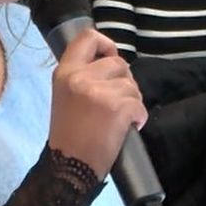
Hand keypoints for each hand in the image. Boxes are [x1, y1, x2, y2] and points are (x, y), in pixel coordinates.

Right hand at [48, 30, 146, 177]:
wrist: (69, 168)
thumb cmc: (68, 136)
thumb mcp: (65, 97)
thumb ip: (82, 76)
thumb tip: (112, 63)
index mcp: (65, 73)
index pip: (87, 37)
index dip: (106, 44)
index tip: (110, 58)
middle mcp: (80, 77)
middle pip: (118, 63)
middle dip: (125, 81)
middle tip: (117, 102)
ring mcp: (99, 92)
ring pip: (131, 85)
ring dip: (133, 102)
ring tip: (119, 119)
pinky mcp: (117, 108)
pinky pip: (139, 105)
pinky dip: (139, 117)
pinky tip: (128, 128)